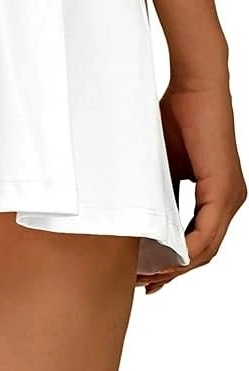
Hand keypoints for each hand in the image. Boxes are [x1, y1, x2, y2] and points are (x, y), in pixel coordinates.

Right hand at [136, 77, 245, 293]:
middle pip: (204, 252)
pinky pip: (207, 231)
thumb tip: (140, 220)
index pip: (198, 241)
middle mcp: (229, 200)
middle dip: (172, 272)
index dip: (173, 262)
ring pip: (207, 247)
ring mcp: (230, 196)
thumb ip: (158, 191)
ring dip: (177, 266)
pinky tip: (168, 258)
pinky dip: (187, 248)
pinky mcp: (224, 188)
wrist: (195, 86)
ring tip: (149, 276)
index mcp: (216, 195)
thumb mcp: (161, 164)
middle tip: (144, 284)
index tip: (148, 275)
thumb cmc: (177, 116)